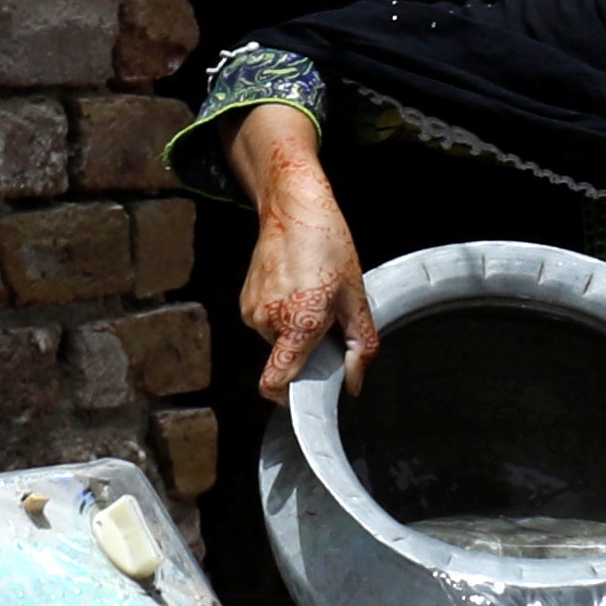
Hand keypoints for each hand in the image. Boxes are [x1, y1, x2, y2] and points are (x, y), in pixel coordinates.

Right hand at [235, 120, 374, 398]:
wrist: (292, 206)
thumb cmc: (327, 244)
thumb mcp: (357, 298)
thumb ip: (360, 347)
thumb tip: (355, 383)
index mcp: (296, 322)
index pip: (275, 383)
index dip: (289, 400)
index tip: (307, 398)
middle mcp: (266, 321)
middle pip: (286, 361)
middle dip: (308, 352)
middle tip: (329, 320)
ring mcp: (251, 311)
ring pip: (278, 342)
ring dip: (298, 332)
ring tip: (314, 297)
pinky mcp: (246, 301)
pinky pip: (268, 324)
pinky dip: (285, 317)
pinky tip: (299, 290)